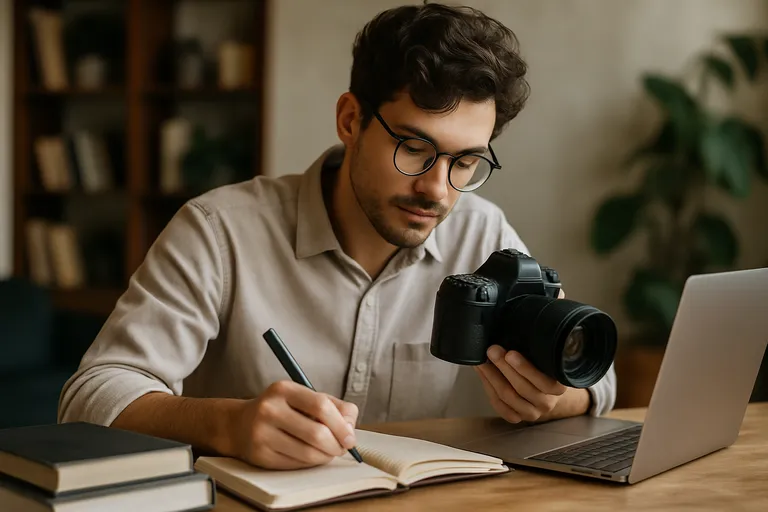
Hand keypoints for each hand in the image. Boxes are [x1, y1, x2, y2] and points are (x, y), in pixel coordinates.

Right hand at [231, 380, 358, 469]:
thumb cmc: (281, 410)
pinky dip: (310, 463)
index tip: (350, 436)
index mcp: (283, 389)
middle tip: (342, 448)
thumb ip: (332, 405)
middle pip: (316, 433)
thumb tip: (351, 425)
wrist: (238, 424)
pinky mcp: (260, 455)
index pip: (321, 405)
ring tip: (328, 452)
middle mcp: (270, 409)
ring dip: (326, 456)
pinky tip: (310, 456)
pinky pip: (296, 464)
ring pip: (308, 453)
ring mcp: (262, 433)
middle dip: (337, 444)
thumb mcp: (302, 397)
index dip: (341, 424)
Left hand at [475, 287, 572, 423]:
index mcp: (560, 383)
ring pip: (509, 398)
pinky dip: (490, 390)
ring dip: (493, 378)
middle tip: (491, 349)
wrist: (551, 387)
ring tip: (482, 359)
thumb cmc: (549, 359)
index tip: (511, 352)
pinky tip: (483, 373)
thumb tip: (558, 292)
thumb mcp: (555, 339)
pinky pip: (502, 408)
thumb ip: (556, 316)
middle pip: (523, 389)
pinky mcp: (518, 415)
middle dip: (504, 368)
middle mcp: (548, 400)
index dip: (526, 368)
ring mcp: (533, 411)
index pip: (545, 381)